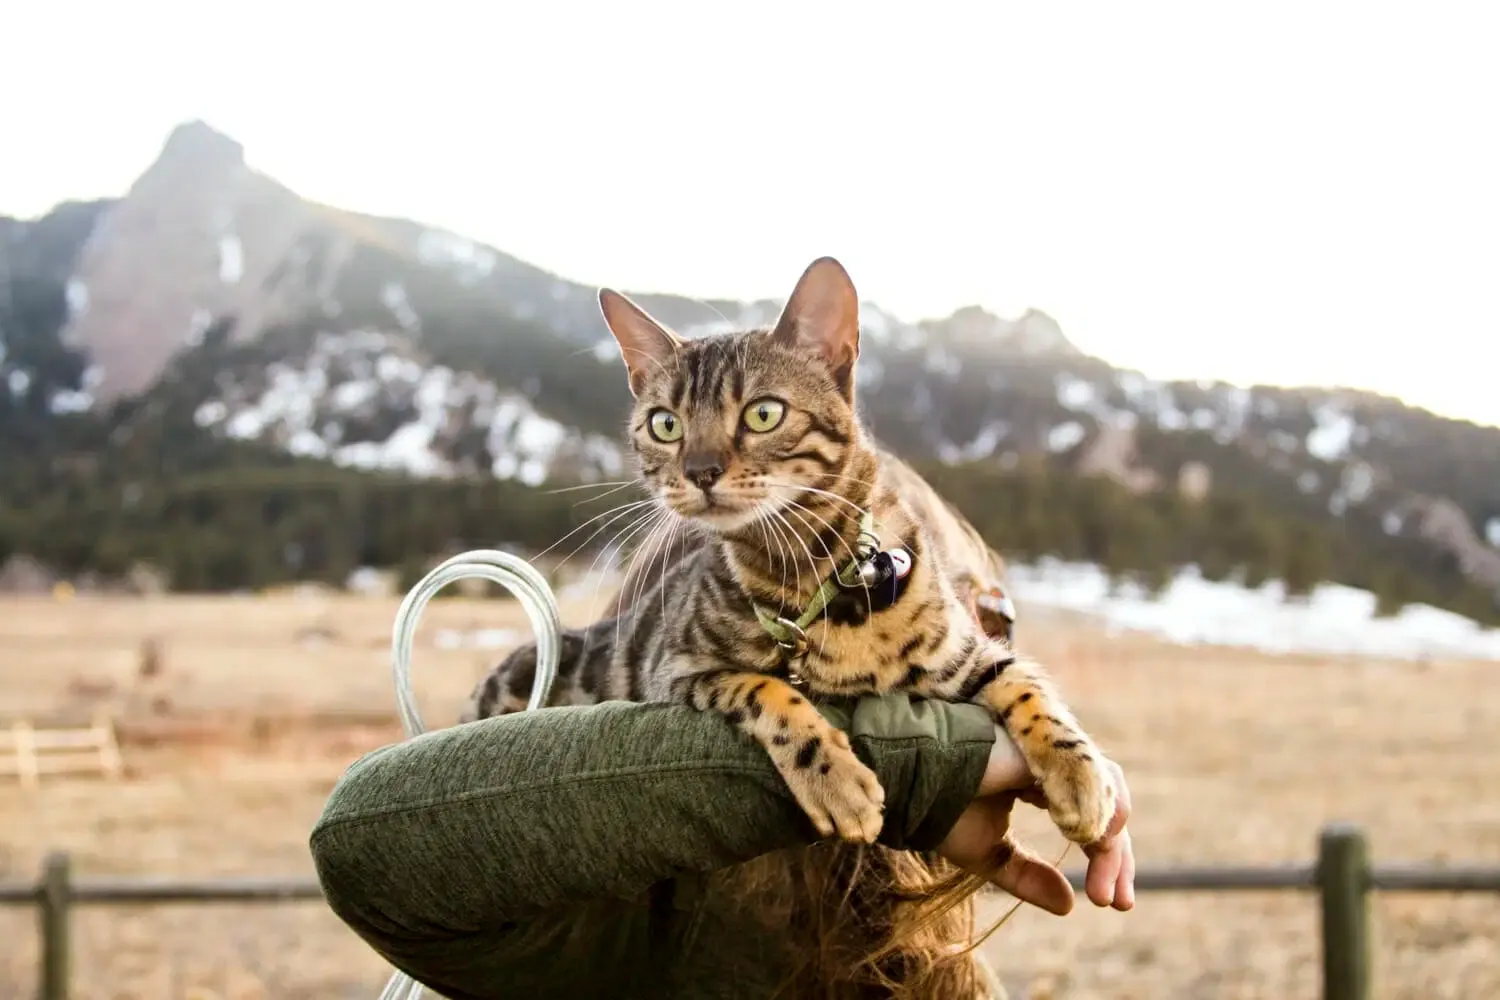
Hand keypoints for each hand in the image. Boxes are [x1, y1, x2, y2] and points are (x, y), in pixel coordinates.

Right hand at [936, 727, 1135, 914]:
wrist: (911, 783)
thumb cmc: (941, 811)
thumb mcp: (991, 855)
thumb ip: (1029, 877)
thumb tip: (1070, 905)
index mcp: (1034, 782)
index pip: (1087, 819)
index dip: (1104, 859)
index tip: (1108, 902)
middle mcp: (1048, 764)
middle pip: (1105, 807)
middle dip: (1114, 858)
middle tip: (1116, 904)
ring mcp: (1048, 751)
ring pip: (1106, 792)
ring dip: (1110, 846)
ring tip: (1101, 891)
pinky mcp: (1045, 745)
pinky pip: (1091, 774)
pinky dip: (1100, 812)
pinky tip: (1093, 847)